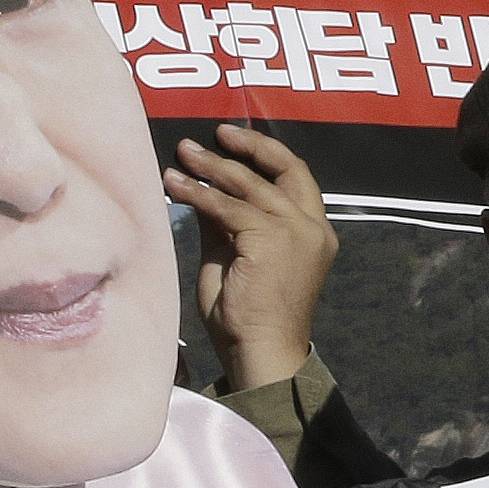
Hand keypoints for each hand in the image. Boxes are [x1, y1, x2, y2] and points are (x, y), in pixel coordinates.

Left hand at [166, 125, 337, 392]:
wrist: (259, 352)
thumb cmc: (246, 316)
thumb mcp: (235, 257)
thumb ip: (226, 223)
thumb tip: (202, 189)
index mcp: (314, 232)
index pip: (296, 178)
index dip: (266, 154)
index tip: (234, 141)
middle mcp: (313, 227)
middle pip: (283, 168)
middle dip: (246, 146)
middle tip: (210, 135)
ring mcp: (296, 231)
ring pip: (249, 183)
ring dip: (211, 166)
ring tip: (181, 154)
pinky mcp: (270, 238)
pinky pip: (227, 206)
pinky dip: (197, 192)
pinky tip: (174, 185)